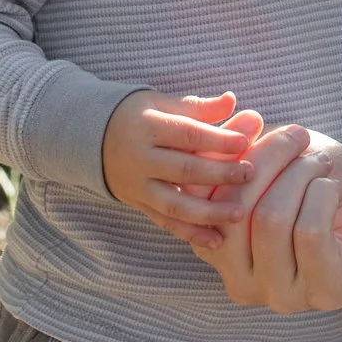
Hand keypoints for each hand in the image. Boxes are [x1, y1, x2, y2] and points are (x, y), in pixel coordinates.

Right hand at [101, 90, 261, 248]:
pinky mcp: (138, 205)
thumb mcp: (160, 103)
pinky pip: (165, 223)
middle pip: (183, 170)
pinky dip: (190, 234)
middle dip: (219, 174)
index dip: (216, 139)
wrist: (92, 139)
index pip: (186, 134)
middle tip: (249, 174)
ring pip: (174, 204)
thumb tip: (232, 100)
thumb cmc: (137, 117)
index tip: (244, 142)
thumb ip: (196, 106)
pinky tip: (216, 241)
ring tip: (239, 213)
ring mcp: (137, 186)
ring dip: (208, 212)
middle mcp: (139, 159)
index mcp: (146, 127)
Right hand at [194, 125, 341, 313]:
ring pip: (270, 219)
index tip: (252, 120)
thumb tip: (220, 132)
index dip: (222, 157)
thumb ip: (239, 154)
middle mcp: (241, 283)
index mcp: (219, 252)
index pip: (199, 204)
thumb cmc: (323, 188)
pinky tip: (333, 188)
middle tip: (298, 136)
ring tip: (321, 163)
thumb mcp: (275, 162)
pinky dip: (322, 194)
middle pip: (232, 209)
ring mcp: (282, 295)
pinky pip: (309, 232)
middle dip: (267, 158)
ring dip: (300, 174)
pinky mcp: (326, 290)